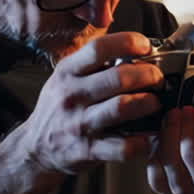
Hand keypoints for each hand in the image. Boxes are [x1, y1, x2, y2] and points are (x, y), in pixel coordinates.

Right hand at [16, 32, 163, 175]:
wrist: (35, 148)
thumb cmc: (59, 109)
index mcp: (67, 72)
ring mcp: (79, 124)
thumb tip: (134, 51)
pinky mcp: (87, 150)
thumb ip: (93, 66)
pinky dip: (143, 141)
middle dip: (148, 75)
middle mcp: (72, 95)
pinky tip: (149, 135)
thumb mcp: (66, 79)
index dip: (128, 42)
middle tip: (158, 78)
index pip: (99, 49)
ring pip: (122, 107)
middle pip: (118, 77)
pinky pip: (122, 146)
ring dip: (148, 103)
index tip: (145, 46)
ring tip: (155, 103)